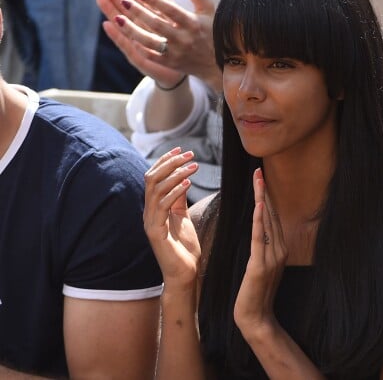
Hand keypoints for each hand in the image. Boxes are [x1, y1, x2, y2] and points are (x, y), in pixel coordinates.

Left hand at [96, 0, 219, 89]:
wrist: (218, 63)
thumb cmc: (211, 30)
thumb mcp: (207, 9)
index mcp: (193, 23)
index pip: (171, 10)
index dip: (155, 0)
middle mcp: (185, 39)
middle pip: (157, 25)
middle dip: (139, 12)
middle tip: (123, 1)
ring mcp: (176, 53)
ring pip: (150, 41)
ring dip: (132, 30)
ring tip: (117, 18)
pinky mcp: (170, 63)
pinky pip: (150, 55)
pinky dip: (137, 45)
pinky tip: (125, 35)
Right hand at [143, 147, 200, 289]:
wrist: (185, 274)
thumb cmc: (185, 247)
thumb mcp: (182, 216)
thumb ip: (179, 199)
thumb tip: (182, 177)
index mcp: (153, 208)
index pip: (154, 177)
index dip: (165, 161)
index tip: (181, 149)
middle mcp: (148, 213)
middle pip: (151, 178)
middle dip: (170, 163)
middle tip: (190, 154)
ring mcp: (149, 222)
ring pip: (156, 189)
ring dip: (176, 174)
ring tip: (193, 166)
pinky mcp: (155, 232)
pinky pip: (162, 206)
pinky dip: (175, 191)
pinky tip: (188, 183)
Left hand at [234, 169, 287, 340]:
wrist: (255, 319)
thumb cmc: (255, 293)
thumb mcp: (261, 266)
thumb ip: (263, 248)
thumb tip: (259, 230)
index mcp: (280, 248)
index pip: (272, 216)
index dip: (266, 196)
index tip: (260, 179)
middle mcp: (280, 250)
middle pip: (271, 214)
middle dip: (264, 191)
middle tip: (258, 171)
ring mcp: (272, 257)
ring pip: (266, 221)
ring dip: (262, 199)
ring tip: (258, 180)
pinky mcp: (261, 265)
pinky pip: (260, 238)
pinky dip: (260, 220)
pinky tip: (259, 205)